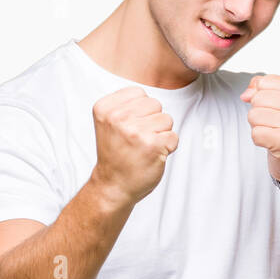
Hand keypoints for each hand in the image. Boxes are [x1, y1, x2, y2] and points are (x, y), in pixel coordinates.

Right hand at [89, 86, 177, 205]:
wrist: (113, 185)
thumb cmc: (115, 153)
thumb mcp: (109, 122)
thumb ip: (125, 104)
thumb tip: (150, 96)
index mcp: (105, 108)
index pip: (139, 93)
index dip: (140, 111)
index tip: (129, 127)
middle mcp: (118, 118)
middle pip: (155, 104)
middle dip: (153, 121)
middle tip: (138, 139)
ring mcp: (136, 132)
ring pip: (167, 119)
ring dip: (161, 134)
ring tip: (145, 147)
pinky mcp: (153, 146)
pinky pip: (174, 136)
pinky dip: (168, 147)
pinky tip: (152, 155)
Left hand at [241, 74, 279, 185]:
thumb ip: (261, 88)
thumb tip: (246, 94)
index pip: (263, 82)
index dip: (261, 95)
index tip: (274, 107)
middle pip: (257, 99)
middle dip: (259, 112)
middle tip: (274, 122)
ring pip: (253, 115)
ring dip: (258, 126)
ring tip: (273, 131)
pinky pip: (255, 133)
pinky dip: (259, 139)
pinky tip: (272, 141)